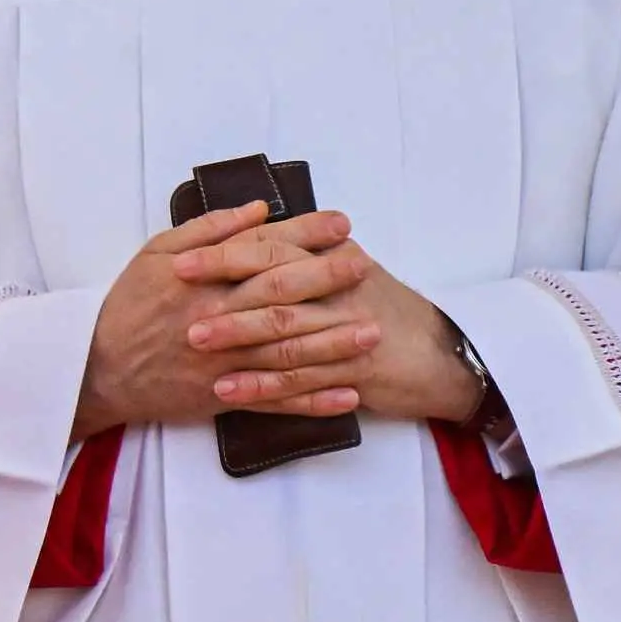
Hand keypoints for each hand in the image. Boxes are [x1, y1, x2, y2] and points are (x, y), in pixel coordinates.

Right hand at [75, 201, 359, 434]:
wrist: (97, 369)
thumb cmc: (127, 307)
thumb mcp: (154, 254)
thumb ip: (207, 231)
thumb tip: (257, 210)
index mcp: (199, 279)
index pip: (261, 249)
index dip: (303, 233)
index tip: (341, 223)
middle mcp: (215, 318)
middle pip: (279, 295)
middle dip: (327, 279)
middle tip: (366, 266)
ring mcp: (222, 361)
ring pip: (285, 351)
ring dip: (333, 343)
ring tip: (372, 331)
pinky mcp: (223, 396)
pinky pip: (275, 401)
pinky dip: (313, 401)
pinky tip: (349, 395)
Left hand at [183, 235, 486, 424]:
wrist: (441, 357)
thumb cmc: (381, 310)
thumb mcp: (347, 270)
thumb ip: (301, 252)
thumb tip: (245, 231)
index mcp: (333, 258)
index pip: (272, 247)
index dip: (224, 254)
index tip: (180, 263)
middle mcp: (342, 290)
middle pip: (276, 288)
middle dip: (224, 298)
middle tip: (179, 305)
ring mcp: (350, 332)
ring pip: (287, 334)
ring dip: (237, 341)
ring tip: (194, 347)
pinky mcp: (357, 373)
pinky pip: (303, 380)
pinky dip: (263, 386)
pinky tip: (228, 390)